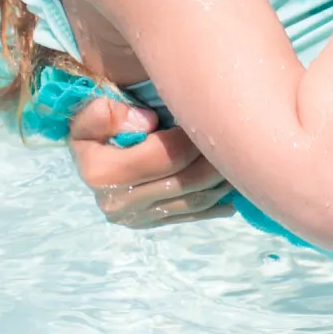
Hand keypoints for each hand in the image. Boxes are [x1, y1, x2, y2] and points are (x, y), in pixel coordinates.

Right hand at [66, 92, 229, 226]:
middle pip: (186, 181)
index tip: (208, 115)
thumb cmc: (98, 125)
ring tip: (241, 154)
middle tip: (237, 134)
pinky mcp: (151, 224)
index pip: (166, 157)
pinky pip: (193, 215)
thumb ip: (108, 113)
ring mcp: (136, 218)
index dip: (192, 136)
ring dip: (223, 179)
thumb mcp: (91, 109)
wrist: (92, 153)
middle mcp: (118, 203)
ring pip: (195, 200)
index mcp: (102, 174)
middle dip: (215, 157)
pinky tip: (235, 184)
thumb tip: (146, 122)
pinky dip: (218, 201)